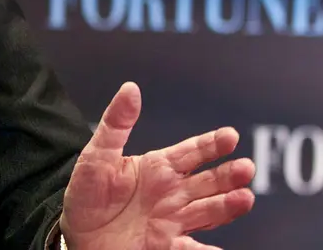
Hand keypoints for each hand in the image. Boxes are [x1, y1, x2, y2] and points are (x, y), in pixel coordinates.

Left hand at [60, 82, 255, 249]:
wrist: (77, 232)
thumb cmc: (88, 192)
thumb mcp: (98, 155)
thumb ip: (116, 124)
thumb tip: (130, 88)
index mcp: (159, 168)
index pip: (193, 152)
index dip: (212, 144)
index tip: (231, 136)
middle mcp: (173, 193)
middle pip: (209, 182)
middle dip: (228, 175)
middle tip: (245, 168)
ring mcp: (173, 221)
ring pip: (208, 211)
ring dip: (227, 206)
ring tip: (244, 198)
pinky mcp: (166, 246)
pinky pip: (192, 249)